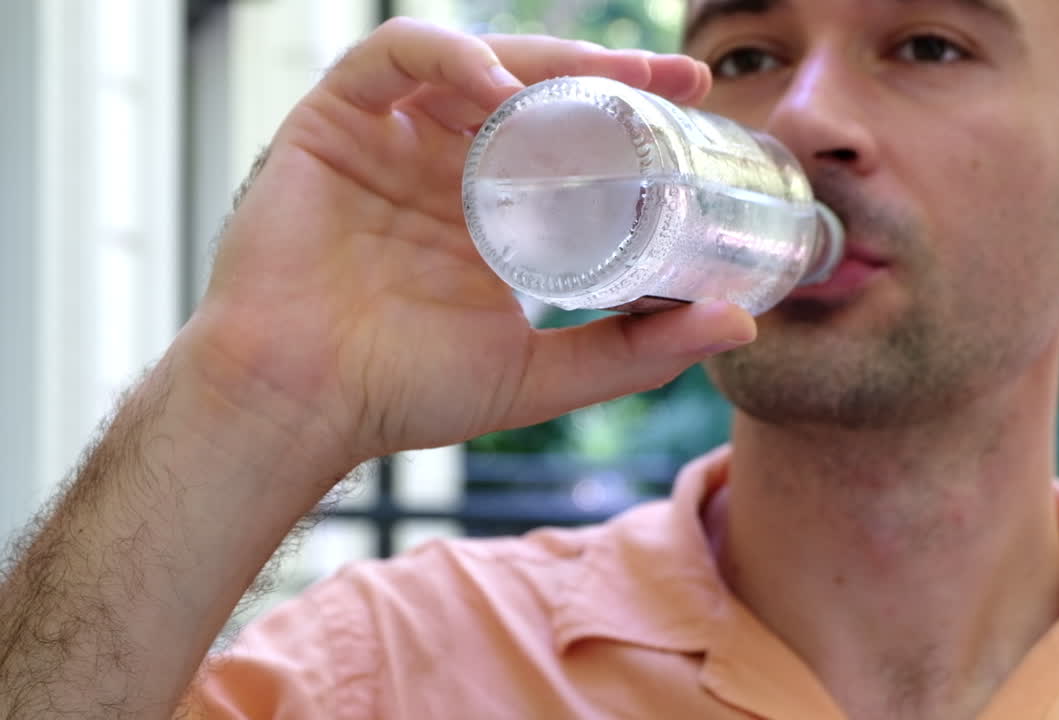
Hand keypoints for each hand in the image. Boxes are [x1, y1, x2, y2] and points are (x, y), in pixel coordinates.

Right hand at [182, 19, 756, 476]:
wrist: (300, 405)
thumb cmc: (404, 393)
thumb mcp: (543, 375)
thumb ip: (634, 352)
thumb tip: (739, 326)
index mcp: (492, 211)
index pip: (569, 139)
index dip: (631, 114)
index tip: (698, 103)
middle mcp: (445, 164)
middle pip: (532, 91)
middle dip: (604, 74)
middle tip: (672, 76)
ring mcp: (390, 138)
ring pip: (473, 62)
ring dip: (539, 60)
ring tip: (602, 80)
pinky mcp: (333, 121)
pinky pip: (391, 59)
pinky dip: (447, 56)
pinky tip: (496, 86)